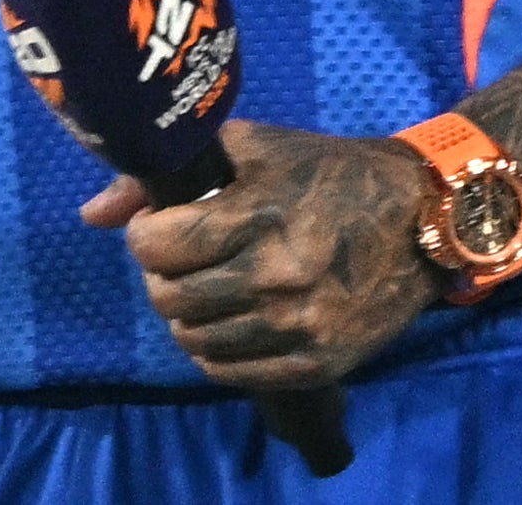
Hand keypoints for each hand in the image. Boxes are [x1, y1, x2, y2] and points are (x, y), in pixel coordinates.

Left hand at [82, 119, 441, 388]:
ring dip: (189, 314)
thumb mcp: (260, 149)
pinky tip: (234, 319)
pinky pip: (229, 372)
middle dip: (164, 275)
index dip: (148, 234)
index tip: (163, 226)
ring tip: (212, 288)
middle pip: (169, 297)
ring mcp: (300, 325)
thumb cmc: (335, 174)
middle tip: (185, 259)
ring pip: (194, 340)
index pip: (159, 245)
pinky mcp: (317, 362)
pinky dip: (218, 350)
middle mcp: (280, 274)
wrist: (426, 220)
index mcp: (265, 212)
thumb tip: (94, 212)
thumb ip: (175, 170)